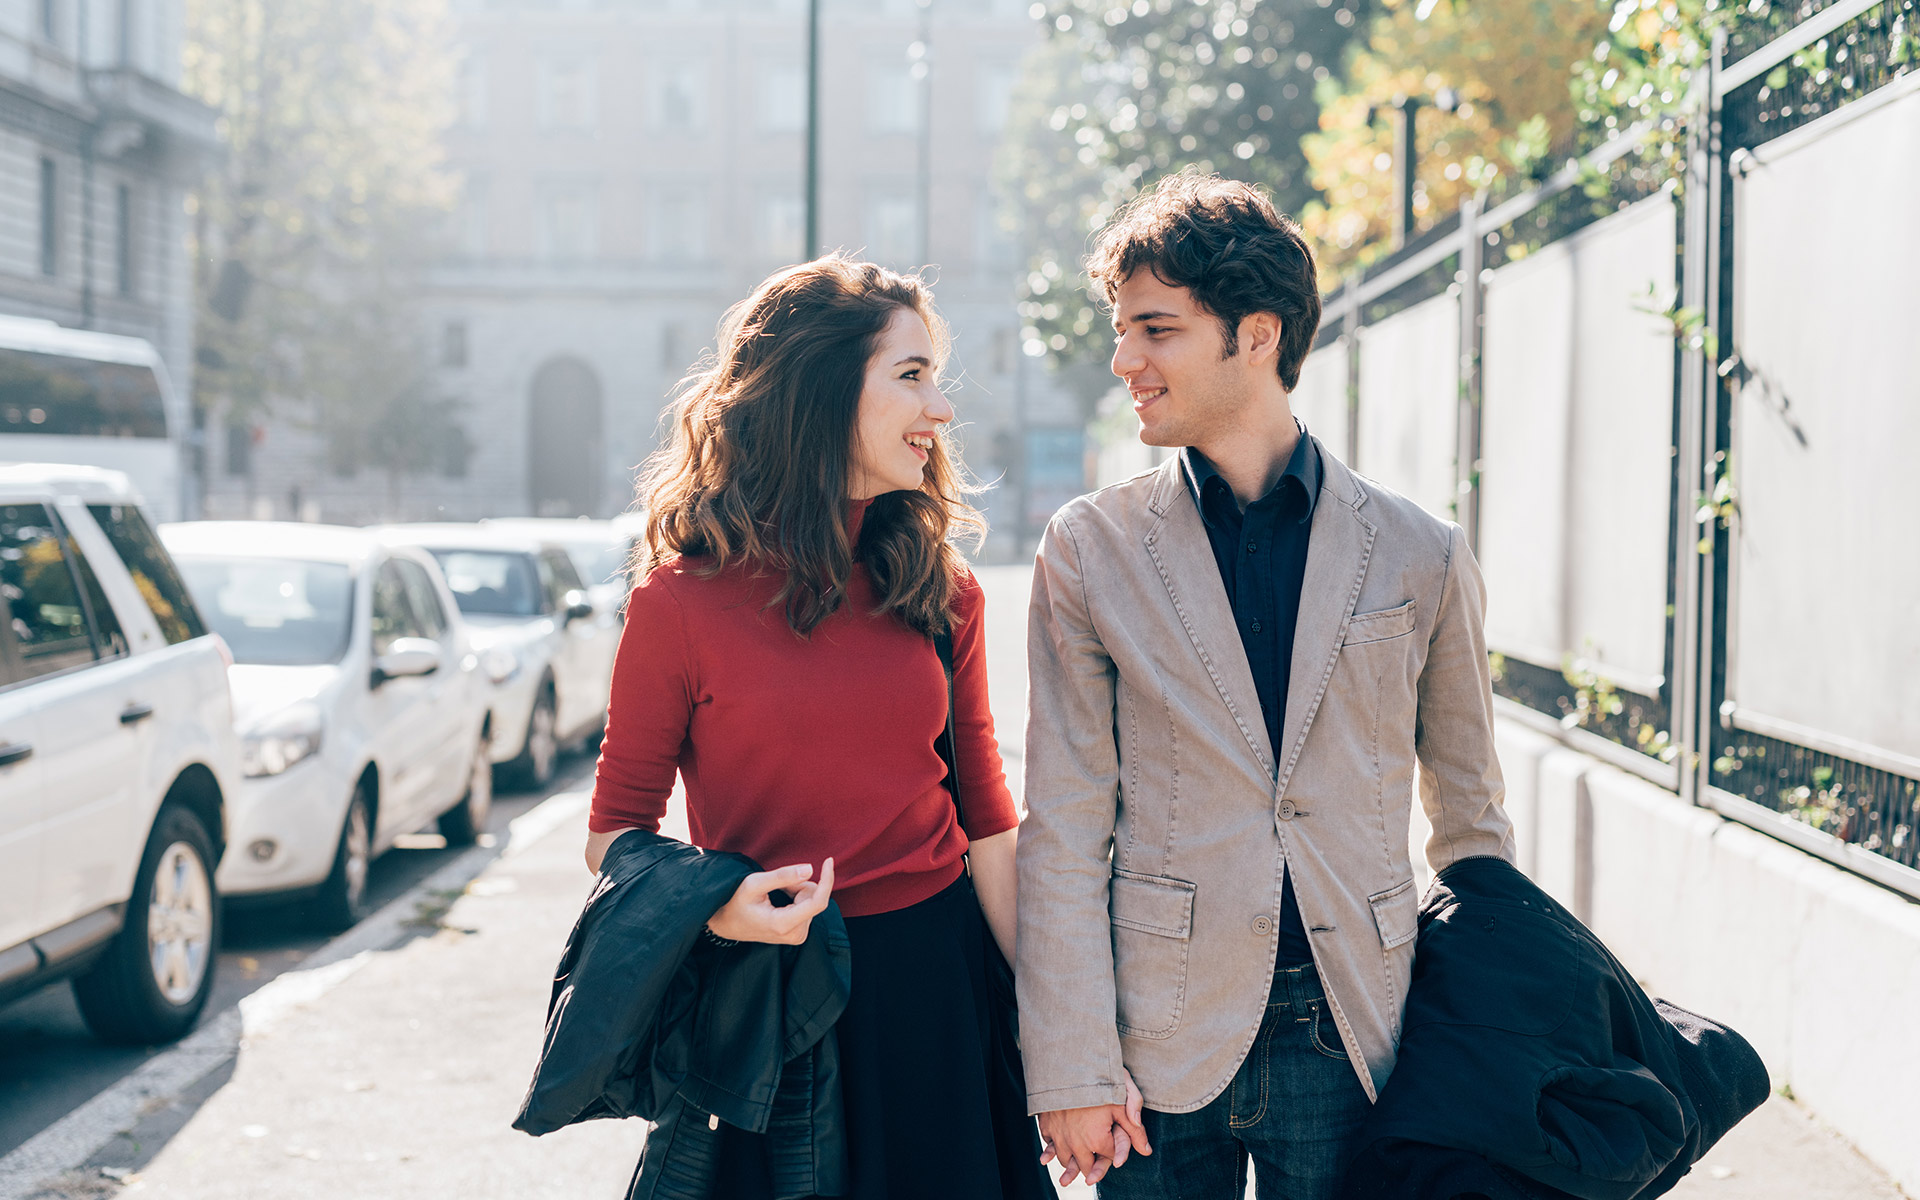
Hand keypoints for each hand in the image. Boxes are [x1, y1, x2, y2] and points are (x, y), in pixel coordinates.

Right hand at [706, 859, 834, 944]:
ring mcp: (797, 936)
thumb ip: (783, 876)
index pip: (817, 902)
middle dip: (798, 885)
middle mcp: (794, 934)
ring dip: (795, 892)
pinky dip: (795, 898)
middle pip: (812, 897)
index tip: (829, 860)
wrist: (726, 924)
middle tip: (776, 886)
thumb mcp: (754, 884)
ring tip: (773, 896)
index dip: (826, 880)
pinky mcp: (798, 934)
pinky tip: (779, 902)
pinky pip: (807, 906)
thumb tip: (810, 868)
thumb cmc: (735, 902)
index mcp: (783, 924)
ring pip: (810, 900)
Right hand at [1038, 1068, 1150, 1185]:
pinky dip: (1052, 1148)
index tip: (1115, 1142)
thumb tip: (1147, 1150)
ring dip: (1071, 1162)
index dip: (1114, 1151)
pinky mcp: (1046, 1124)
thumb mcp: (1123, 1098)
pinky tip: (1057, 1146)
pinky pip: (1048, 1144)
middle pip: (1085, 1166)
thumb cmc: (1098, 1078)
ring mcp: (1058, 1135)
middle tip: (1095, 1163)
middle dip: (1092, 1166)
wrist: (1066, 1062)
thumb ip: (1135, 1126)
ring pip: (1065, 1160)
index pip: (1109, 1157)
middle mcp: (1075, 1143)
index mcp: (1096, 1139)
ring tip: (1076, 1161)